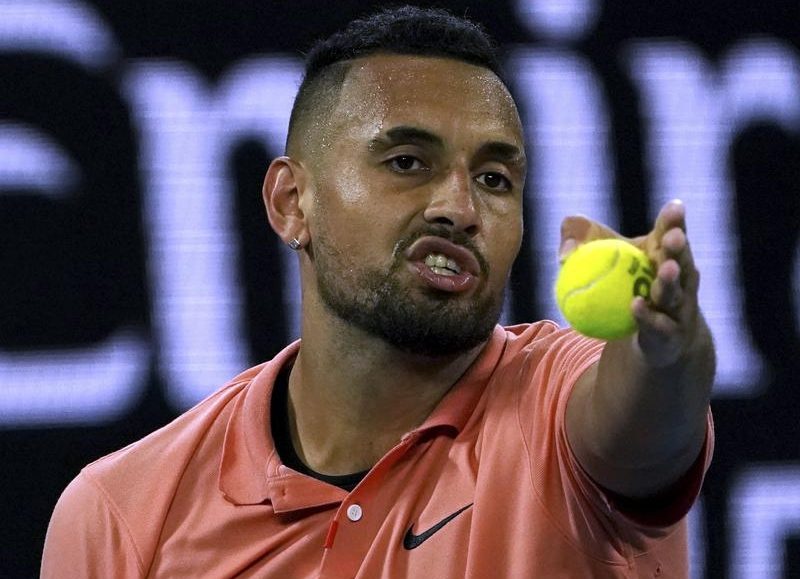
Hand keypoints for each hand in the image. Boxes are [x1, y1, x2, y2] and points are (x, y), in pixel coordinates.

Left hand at [559, 199, 702, 367]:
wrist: (631, 332)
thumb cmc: (611, 282)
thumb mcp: (592, 255)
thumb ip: (577, 241)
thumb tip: (565, 253)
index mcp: (662, 253)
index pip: (672, 233)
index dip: (675, 220)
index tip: (675, 206)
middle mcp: (678, 279)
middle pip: (681, 261)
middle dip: (679, 248)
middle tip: (673, 237)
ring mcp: (678, 307)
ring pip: (674, 294)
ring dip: (670, 281)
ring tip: (666, 269)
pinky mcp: (670, 333)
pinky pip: (658, 324)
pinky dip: (647, 315)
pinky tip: (636, 306)